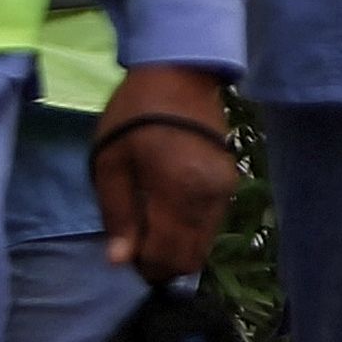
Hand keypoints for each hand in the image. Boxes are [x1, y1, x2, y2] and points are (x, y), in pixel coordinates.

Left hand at [92, 66, 239, 278]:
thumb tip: (119, 261)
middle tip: (137, 243)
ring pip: (204, 247)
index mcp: (177, 192)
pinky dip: (189, 233)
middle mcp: (208, 198)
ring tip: (151, 227)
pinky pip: (211, 227)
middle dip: (162, 263)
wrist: (179, 75)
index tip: (125, 253)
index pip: (166, 256)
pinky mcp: (230, 185)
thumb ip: (117, 214)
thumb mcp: (111, 162)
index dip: (143, 266)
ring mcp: (224, 192)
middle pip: (190, 259)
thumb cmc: (135, 115)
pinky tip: (169, 213)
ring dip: (177, 250)